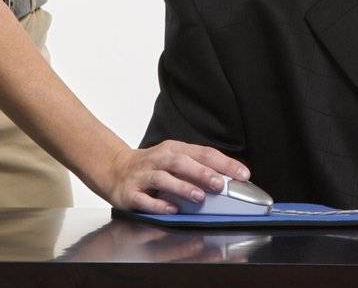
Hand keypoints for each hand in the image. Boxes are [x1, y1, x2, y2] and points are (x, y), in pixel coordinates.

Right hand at [101, 140, 253, 213]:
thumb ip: (197, 167)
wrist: (114, 169)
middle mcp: (159, 159)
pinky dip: (159, 204)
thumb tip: (227, 179)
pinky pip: (145, 199)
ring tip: (199, 197)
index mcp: (174, 149)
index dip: (224, 163)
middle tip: (220, 184)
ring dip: (182, 187)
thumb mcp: (175, 160)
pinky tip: (172, 209)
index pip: (203, 153)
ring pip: (163, 178)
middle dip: (202, 173)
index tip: (243, 174)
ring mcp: (143, 175)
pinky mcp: (130, 192)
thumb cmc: (151, 166)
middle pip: (182, 162)